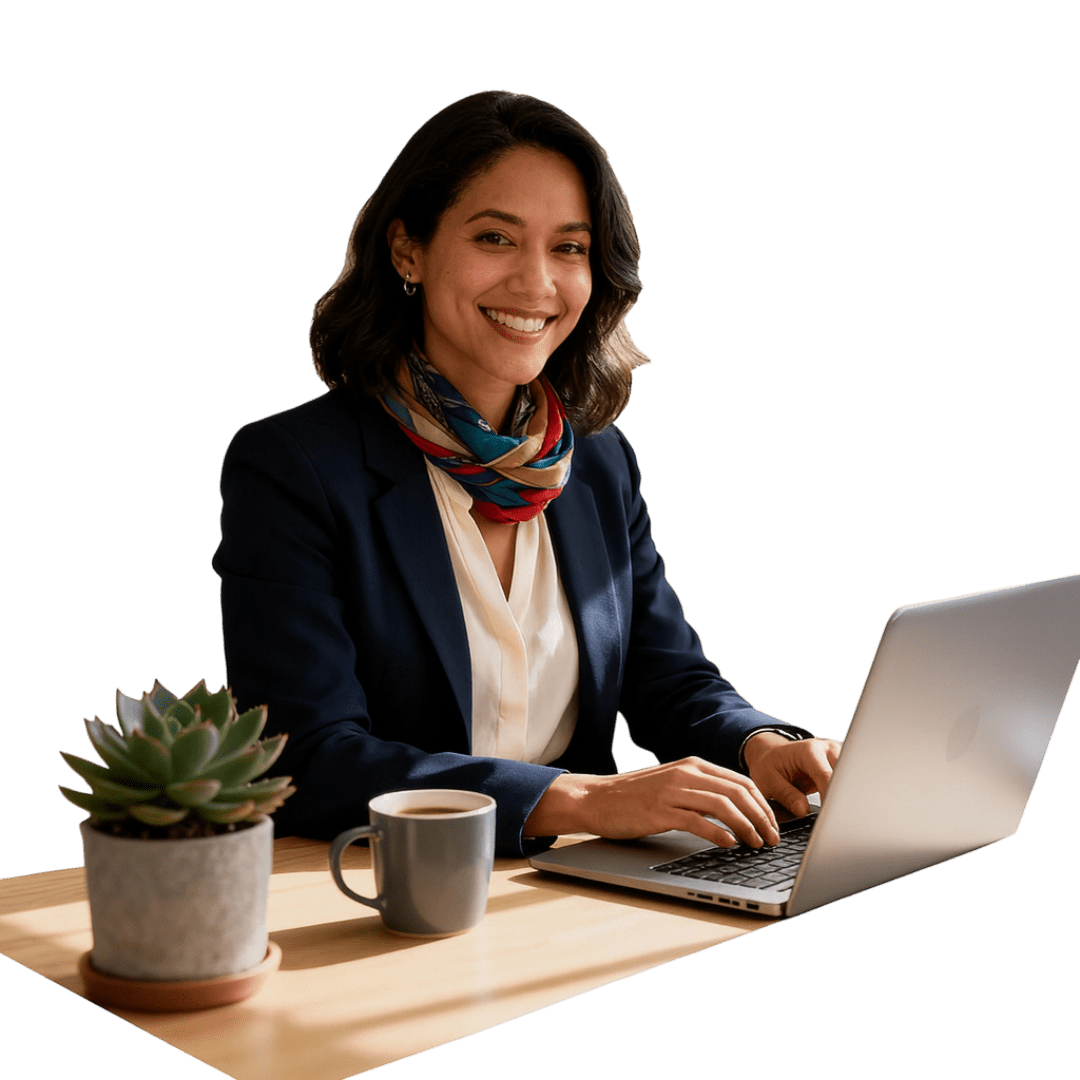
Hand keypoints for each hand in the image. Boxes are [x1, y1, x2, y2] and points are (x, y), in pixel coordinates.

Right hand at [524, 757, 780, 848]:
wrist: (596, 798)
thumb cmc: (635, 796)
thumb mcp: (672, 784)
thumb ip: (701, 789)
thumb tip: (737, 809)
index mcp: (693, 765)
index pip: (741, 781)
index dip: (763, 804)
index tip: (773, 824)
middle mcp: (686, 773)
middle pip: (739, 792)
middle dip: (762, 818)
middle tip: (772, 839)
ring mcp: (672, 791)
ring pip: (723, 806)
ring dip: (746, 827)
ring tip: (756, 844)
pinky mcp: (659, 811)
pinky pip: (697, 821)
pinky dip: (718, 833)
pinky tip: (728, 844)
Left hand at [743, 733, 842, 817]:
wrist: (772, 755)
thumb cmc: (769, 765)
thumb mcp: (768, 780)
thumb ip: (786, 795)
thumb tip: (803, 811)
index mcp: (809, 750)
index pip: (827, 776)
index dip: (830, 797)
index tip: (830, 817)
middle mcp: (827, 750)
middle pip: (845, 777)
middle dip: (842, 800)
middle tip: (837, 822)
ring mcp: (838, 757)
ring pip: (851, 782)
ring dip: (846, 800)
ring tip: (838, 818)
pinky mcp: (842, 767)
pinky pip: (849, 785)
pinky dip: (845, 798)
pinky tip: (839, 811)